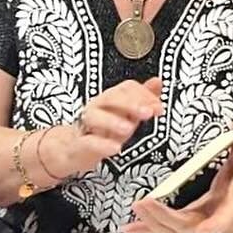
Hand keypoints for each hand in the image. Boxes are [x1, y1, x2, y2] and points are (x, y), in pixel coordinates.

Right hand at [49, 78, 163, 177]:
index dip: (144, 95)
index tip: (158, 107)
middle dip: (131, 103)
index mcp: (110, 100)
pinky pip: (88, 141)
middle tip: (147, 113)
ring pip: (95, 116)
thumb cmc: (103, 131)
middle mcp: (97, 108)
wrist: (73, 149)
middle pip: (111, 97)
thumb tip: (157, 82)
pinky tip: (115, 147)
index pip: (126, 88)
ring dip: (113, 121)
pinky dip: (102, 144)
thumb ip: (141, 99)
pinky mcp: (79, 144)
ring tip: (128, 129)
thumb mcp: (126, 115)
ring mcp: (86, 125)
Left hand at [122, 126, 232, 232]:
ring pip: (169, 231)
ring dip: (151, 222)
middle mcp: (206, 220)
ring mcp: (191, 225)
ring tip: (137, 205)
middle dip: (163, 216)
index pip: (219, 219)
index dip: (212, 224)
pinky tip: (128, 226)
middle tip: (146, 201)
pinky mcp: (178, 225)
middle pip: (184, 226)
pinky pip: (159, 230)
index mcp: (224, 208)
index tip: (202, 228)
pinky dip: (143, 229)